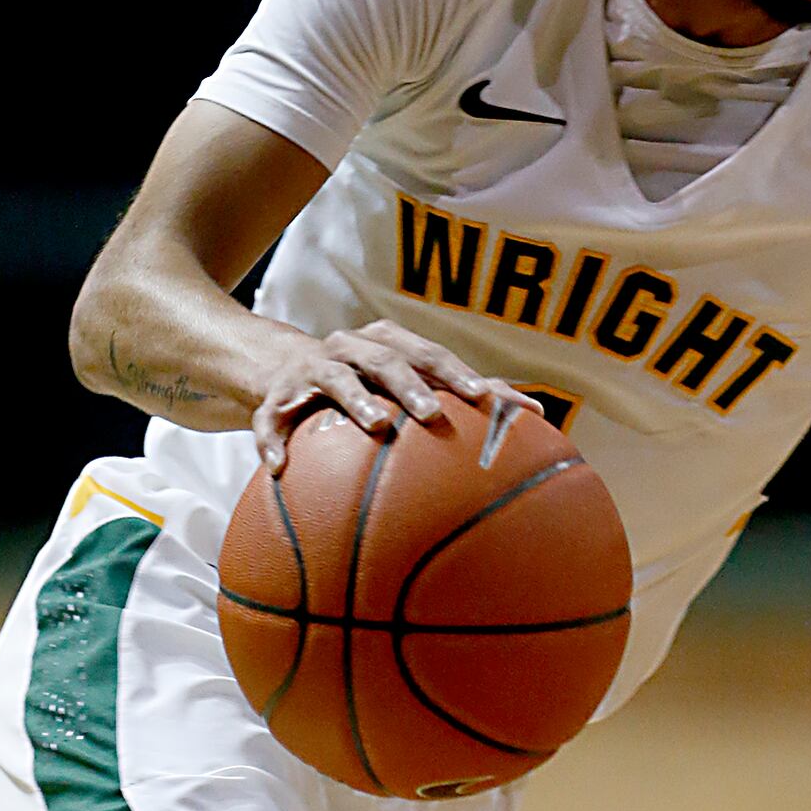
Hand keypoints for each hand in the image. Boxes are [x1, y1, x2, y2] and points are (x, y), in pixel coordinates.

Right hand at [250, 319, 539, 472]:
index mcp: (390, 344)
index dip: (456, 372)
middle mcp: (354, 349)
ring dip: (355, 400)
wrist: (283, 368)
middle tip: (433, 413)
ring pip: (336, 378)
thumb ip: (467, 396)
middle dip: (411, 384)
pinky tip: (280, 466)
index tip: (483, 398)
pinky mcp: (276, 394)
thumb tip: (538, 412)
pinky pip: (272, 417)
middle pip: (388, 360)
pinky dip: (274, 438)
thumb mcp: (412, 382)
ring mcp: (315, 368)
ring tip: (374, 425)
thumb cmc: (369, 381)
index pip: (431, 354)